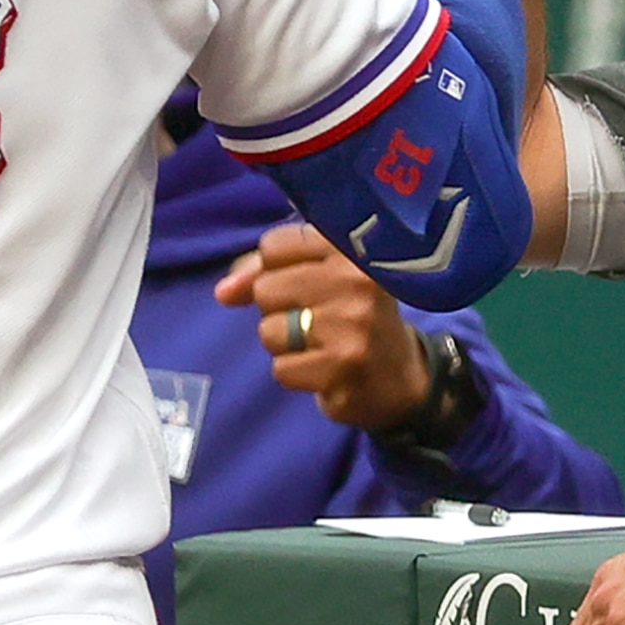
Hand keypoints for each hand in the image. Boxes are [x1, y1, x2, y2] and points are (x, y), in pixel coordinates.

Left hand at [216, 221, 435, 431]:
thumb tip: (223, 292)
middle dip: (278, 309)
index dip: (273, 269)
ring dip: (285, 345)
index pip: (274, 246)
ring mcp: (350, 325)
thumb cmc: (351, 317)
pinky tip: (326, 369)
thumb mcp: (320, 278)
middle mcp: (355, 280)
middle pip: (265, 289)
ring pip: (269, 331)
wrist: (401, 378)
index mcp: (350, 248)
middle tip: (317, 319)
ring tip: (322, 344)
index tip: (301, 282)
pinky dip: (296, 373)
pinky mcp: (342, 368)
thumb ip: (266, 271)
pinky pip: (281, 369)